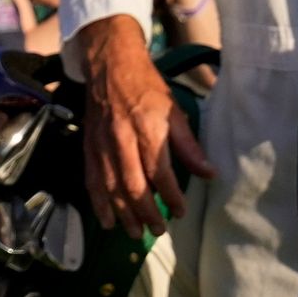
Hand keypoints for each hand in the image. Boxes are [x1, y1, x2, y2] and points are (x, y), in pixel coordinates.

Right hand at [80, 13, 213, 231]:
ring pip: (110, 186)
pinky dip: (98, 202)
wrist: (109, 64)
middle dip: (146, 212)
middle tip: (158, 230)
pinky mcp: (88, 146)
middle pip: (132, 184)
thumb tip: (209, 174)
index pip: (159, 170)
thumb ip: (188, 146)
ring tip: (134, 232)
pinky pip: (92, 179)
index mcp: (146, 127)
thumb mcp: (174, 110)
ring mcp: (101, 143)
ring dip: (123, 213)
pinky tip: (107, 219)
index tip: (179, 211)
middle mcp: (121, 138)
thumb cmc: (147, 87)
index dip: (171, 195)